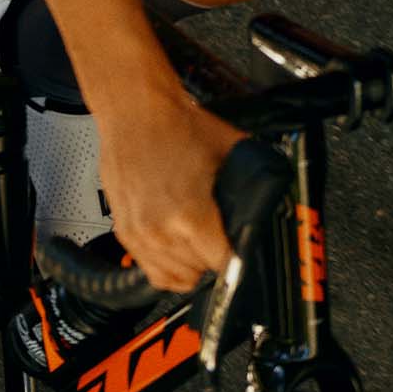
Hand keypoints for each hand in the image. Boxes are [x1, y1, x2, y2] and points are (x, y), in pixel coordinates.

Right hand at [94, 87, 246, 294]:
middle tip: (219, 236)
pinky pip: (153, 272)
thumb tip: (267, 203)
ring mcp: (140, 235)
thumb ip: (251, 187)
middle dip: (214, 257)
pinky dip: (169, 268)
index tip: (239, 247)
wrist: (134, 113)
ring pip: (177, 277)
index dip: (237, 256)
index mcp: (190, 216)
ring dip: (192, 264)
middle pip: (201, 272)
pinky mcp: (125, 232)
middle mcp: (161, 232)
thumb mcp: (231, 153)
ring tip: (198, 241)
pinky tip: (178, 252)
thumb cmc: (176, 126)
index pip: (224, 264)